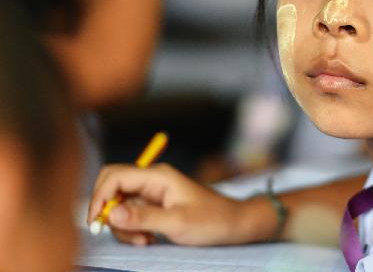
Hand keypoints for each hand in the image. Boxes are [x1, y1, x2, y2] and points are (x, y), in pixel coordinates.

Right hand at [87, 163, 259, 246]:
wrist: (233, 224)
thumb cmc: (211, 221)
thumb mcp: (177, 222)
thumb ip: (143, 217)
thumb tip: (112, 213)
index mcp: (157, 176)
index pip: (115, 176)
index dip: (99, 197)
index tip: (97, 222)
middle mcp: (151, 180)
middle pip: (112, 187)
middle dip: (108, 211)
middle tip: (119, 232)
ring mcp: (151, 193)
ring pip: (118, 206)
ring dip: (124, 226)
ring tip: (145, 240)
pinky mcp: (153, 206)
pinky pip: (130, 215)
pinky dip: (132, 229)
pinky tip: (148, 239)